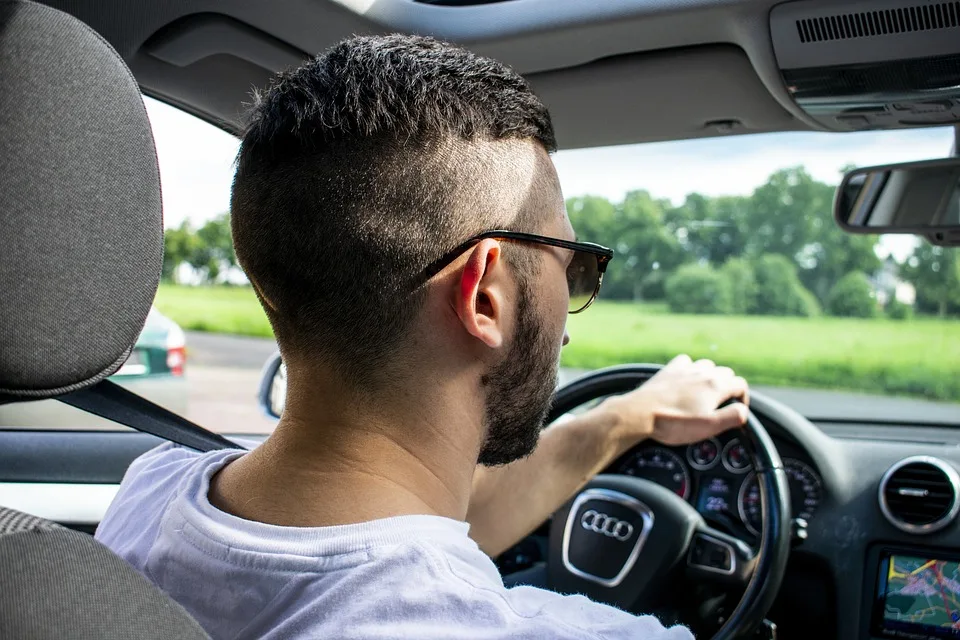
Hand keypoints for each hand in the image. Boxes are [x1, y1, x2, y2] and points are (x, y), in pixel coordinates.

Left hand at [600, 354, 749, 449]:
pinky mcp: (668, 371)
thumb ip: (733, 416)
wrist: (640, 413)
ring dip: (710, 376)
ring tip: (705, 393)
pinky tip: (685, 380)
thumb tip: (744, 411)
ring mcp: (684, 369)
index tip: (737, 410)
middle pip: (725, 373)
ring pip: (706, 365)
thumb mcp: (710, 426)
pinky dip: (689, 369)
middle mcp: (702, 372)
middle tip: (721, 404)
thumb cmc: (674, 422)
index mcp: (716, 385)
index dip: (743, 398)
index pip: (740, 384)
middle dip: (728, 387)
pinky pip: (685, 362)